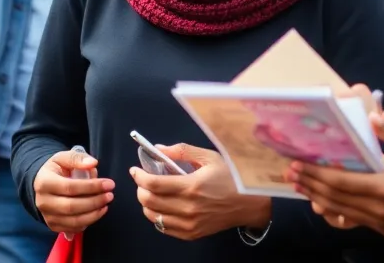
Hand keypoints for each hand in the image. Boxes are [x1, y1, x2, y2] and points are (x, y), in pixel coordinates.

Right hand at [34, 150, 114, 234]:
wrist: (42, 183)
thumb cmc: (55, 169)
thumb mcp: (63, 157)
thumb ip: (77, 158)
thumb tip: (92, 163)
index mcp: (44, 182)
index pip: (70, 187)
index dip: (91, 187)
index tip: (109, 184)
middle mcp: (43, 202)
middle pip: (72, 206)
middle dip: (95, 202)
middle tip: (110, 195)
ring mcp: (47, 216)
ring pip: (73, 221)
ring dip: (94, 214)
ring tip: (105, 205)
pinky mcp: (53, 225)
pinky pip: (73, 228)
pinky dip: (87, 222)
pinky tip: (96, 212)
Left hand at [132, 144, 270, 241]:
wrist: (249, 204)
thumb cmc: (230, 176)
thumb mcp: (209, 157)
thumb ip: (181, 151)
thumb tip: (157, 149)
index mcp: (191, 186)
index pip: (153, 184)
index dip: (139, 176)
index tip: (135, 170)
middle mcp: (188, 208)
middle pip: (149, 201)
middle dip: (140, 189)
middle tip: (142, 180)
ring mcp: (189, 224)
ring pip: (153, 217)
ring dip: (146, 204)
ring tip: (150, 193)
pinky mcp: (192, 234)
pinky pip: (164, 228)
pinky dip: (157, 217)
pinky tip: (162, 207)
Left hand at [286, 112, 383, 239]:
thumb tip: (374, 115)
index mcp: (383, 188)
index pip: (341, 182)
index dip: (317, 173)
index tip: (298, 163)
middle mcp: (376, 207)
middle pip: (334, 197)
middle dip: (310, 184)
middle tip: (290, 172)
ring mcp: (378, 219)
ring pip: (339, 210)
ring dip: (316, 197)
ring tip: (298, 186)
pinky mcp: (381, 225)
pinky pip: (350, 220)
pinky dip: (332, 212)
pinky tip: (320, 204)